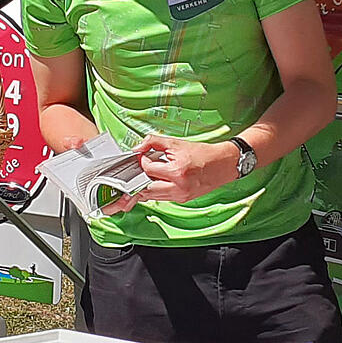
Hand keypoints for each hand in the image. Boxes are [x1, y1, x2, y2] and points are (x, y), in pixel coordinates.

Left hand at [101, 134, 238, 213]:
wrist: (224, 165)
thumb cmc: (202, 153)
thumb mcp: (177, 143)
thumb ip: (154, 143)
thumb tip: (138, 148)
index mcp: (177, 171)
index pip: (148, 170)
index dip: (141, 163)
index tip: (139, 158)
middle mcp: (178, 186)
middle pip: (146, 190)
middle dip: (132, 188)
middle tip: (117, 192)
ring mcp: (180, 195)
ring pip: (152, 196)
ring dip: (141, 191)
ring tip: (127, 193)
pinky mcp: (182, 199)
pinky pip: (161, 197)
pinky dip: (153, 192)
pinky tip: (147, 188)